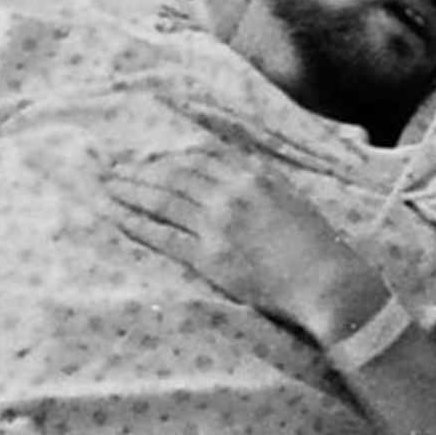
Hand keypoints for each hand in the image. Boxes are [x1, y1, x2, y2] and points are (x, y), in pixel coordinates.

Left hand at [105, 153, 375, 343]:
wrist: (327, 280)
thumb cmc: (316, 245)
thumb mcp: (289, 197)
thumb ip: (258, 180)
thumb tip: (234, 167)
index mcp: (252, 176)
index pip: (199, 156)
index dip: (169, 154)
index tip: (148, 154)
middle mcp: (231, 193)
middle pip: (174, 173)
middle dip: (141, 169)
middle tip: (113, 167)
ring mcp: (217, 224)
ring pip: (163, 199)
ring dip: (131, 190)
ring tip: (108, 186)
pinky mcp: (208, 256)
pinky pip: (163, 235)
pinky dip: (137, 223)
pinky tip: (117, 216)